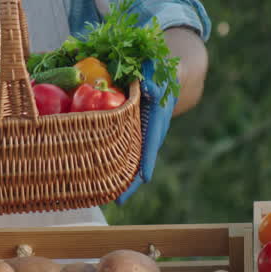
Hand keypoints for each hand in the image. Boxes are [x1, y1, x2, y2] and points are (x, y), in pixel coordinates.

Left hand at [116, 59, 174, 203]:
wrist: (168, 77)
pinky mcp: (136, 138)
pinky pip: (127, 156)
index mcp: (158, 118)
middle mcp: (152, 132)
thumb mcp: (156, 71)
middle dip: (131, 182)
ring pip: (135, 162)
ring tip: (112, 200)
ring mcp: (144, 137)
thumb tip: (148, 87)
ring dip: (124, 181)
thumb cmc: (158, 70)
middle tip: (119, 201)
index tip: (146, 178)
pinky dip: (118, 169)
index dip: (148, 160)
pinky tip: (102, 182)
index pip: (152, 141)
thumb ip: (152, 79)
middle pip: (143, 161)